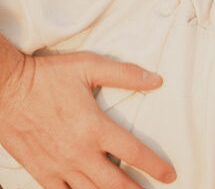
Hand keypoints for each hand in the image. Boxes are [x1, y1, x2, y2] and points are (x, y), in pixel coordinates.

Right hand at [0, 49, 175, 188]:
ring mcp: (60, 167)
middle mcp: (80, 153)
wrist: (8, 89)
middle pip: (116, 184)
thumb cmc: (48, 76)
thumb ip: (125, 74)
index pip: (134, 153)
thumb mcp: (89, 66)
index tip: (170, 174)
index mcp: (95, 127)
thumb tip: (157, 80)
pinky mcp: (42, 173)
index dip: (155, 166)